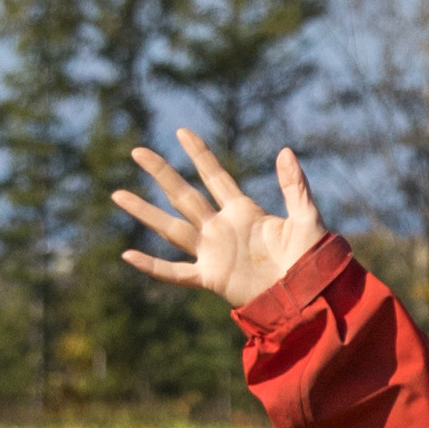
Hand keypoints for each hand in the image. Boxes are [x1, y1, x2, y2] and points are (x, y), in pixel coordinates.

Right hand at [114, 127, 327, 301]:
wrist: (308, 296)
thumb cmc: (310, 259)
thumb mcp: (306, 217)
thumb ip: (295, 186)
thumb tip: (285, 151)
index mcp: (244, 211)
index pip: (215, 176)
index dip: (199, 154)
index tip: (182, 132)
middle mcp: (222, 228)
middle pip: (184, 195)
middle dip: (161, 173)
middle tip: (136, 151)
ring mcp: (213, 252)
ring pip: (171, 228)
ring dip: (145, 212)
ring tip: (118, 194)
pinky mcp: (211, 278)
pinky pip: (175, 272)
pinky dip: (151, 266)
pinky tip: (127, 255)